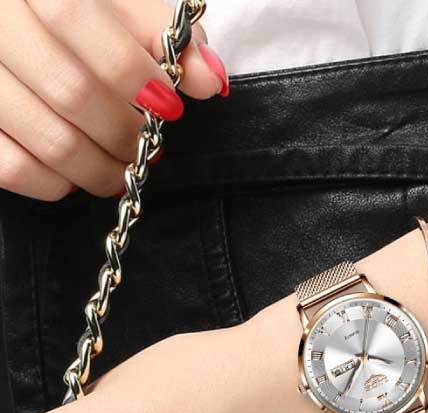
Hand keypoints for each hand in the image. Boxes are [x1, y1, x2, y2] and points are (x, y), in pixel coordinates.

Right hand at [0, 0, 228, 200]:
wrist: (14, 24)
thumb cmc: (71, 11)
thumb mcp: (114, 0)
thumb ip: (162, 31)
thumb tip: (209, 79)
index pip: (72, 14)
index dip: (129, 68)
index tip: (167, 104)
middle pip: (68, 88)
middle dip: (124, 131)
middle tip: (145, 145)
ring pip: (45, 137)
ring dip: (99, 168)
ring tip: (121, 167)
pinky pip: (9, 166)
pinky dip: (54, 183)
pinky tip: (75, 175)